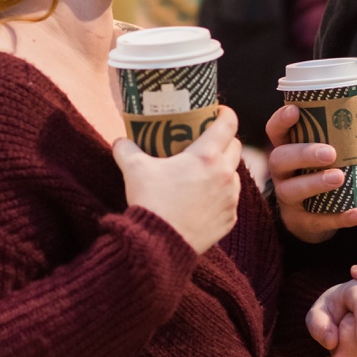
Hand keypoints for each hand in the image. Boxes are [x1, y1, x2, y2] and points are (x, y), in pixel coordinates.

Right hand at [114, 106, 242, 253]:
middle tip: (208, 141)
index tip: (218, 112)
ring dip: (223, 170)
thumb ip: (126, 149)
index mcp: (206, 156)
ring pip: (234, 175)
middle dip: (225, 141)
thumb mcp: (133, 169)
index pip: (228, 124)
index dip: (226, 113)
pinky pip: (230, 200)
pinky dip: (221, 196)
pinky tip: (203, 200)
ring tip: (204, 173)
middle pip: (236, 147)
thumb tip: (120, 141)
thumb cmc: (151, 202)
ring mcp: (230, 198)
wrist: (159, 245)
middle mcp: (225, 174)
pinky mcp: (229, 219)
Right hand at [266, 105, 356, 243]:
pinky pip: (317, 220)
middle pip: (280, 158)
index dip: (281, 120)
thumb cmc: (323, 175)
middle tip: (330, 153)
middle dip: (304, 154)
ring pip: (292, 190)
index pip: (276, 131)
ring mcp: (288, 198)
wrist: (313, 220)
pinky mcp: (301, 222)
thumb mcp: (337, 156)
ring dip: (316, 183)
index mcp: (289, 149)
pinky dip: (338, 218)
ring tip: (340, 178)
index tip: (295, 111)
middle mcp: (282, 172)